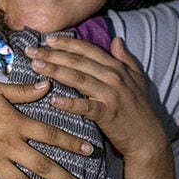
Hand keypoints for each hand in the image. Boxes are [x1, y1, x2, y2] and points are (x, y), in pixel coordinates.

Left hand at [23, 36, 168, 163]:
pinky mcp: (108, 114)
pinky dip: (70, 103)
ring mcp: (111, 96)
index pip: (87, 50)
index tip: (46, 39)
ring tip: (36, 66)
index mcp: (117, 68)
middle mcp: (114, 78)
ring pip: (79, 79)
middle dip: (53, 54)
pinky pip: (86, 107)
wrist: (147, 139)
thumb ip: (126, 59)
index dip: (66, 43)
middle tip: (31, 51)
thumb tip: (116, 40)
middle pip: (78, 62)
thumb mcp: (138, 80)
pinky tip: (53, 100)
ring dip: (55, 71)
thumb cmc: (139, 109)